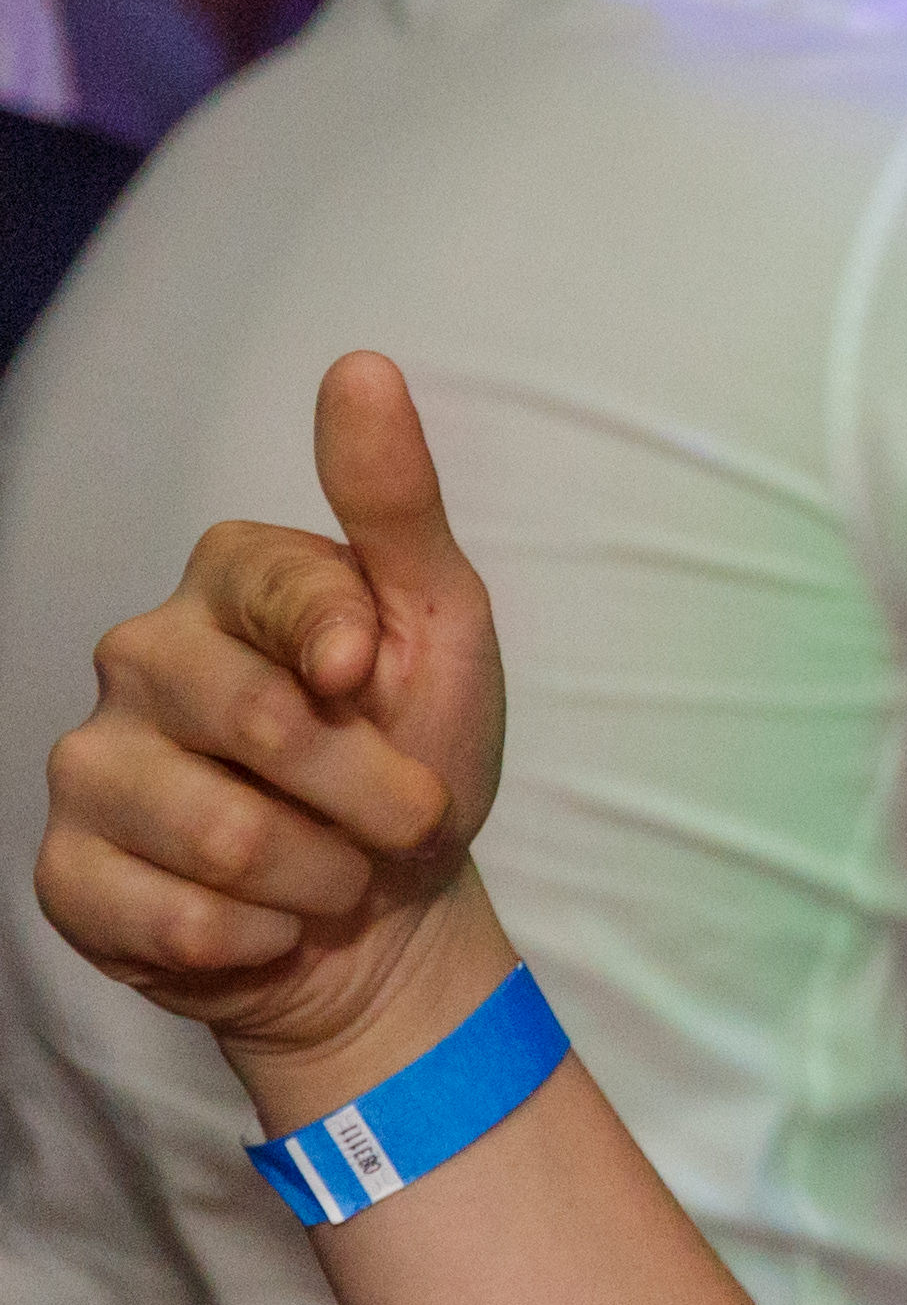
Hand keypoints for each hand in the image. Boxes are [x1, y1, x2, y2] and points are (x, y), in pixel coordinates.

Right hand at [37, 351, 510, 1094]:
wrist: (383, 906)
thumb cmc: (414, 746)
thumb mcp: (439, 620)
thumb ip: (395, 502)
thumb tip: (362, 367)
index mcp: (227, 582)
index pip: (284, 587)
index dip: (354, 651)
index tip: (373, 682)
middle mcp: (140, 657)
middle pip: (265, 725)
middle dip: (372, 793)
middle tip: (398, 815)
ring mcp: (92, 765)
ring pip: (225, 836)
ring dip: (323, 874)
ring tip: (334, 868)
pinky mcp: (69, 873)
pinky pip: (174, 919)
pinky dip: (259, 937)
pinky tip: (269, 920)